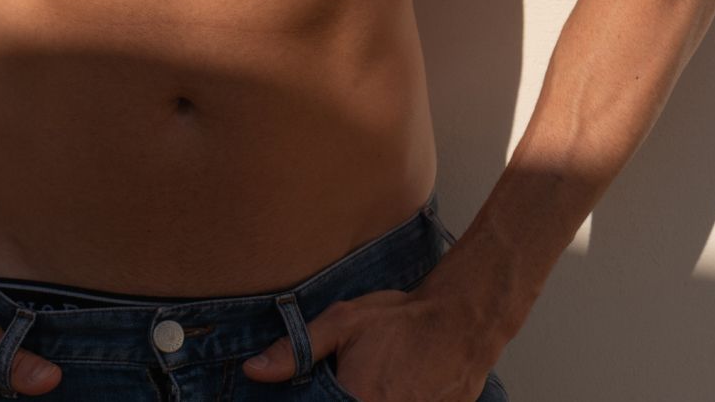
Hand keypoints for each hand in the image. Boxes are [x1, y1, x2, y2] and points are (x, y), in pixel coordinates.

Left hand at [241, 282, 492, 401]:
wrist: (461, 323)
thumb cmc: (400, 320)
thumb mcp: (344, 322)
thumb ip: (297, 350)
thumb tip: (252, 370)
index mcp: (355, 400)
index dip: (317, 397)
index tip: (332, 384)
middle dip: (345, 394)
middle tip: (357, 376)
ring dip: (368, 395)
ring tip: (381, 376)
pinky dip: (390, 398)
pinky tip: (395, 385)